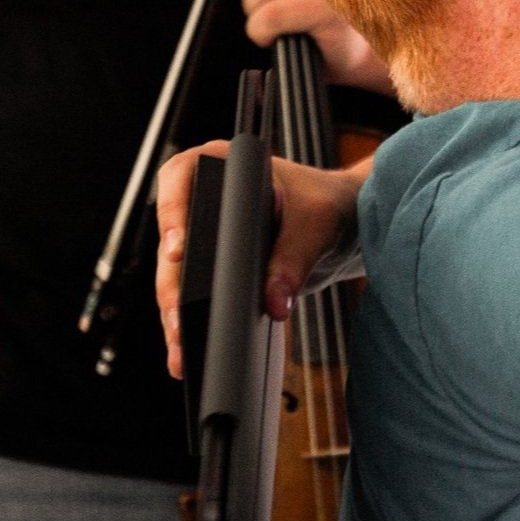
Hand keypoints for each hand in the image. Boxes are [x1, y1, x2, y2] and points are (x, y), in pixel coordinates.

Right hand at [157, 140, 365, 373]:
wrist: (347, 219)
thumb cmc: (329, 202)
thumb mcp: (316, 223)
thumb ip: (294, 258)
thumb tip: (274, 302)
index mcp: (222, 166)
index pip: (180, 181)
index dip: (172, 215)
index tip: (176, 250)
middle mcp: (204, 199)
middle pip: (172, 241)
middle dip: (173, 285)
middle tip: (179, 319)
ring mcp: (205, 236)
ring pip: (177, 277)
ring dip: (176, 315)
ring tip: (181, 351)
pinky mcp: (214, 270)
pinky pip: (195, 296)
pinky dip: (193, 323)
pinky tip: (190, 353)